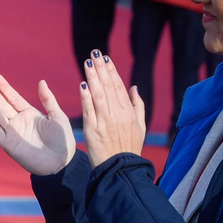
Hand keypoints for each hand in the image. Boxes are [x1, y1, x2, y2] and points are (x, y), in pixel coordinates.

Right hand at [0, 74, 76, 175]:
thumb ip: (48, 99)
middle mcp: (18, 122)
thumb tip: (41, 81)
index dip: (5, 88)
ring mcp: (11, 133)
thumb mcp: (57, 116)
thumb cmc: (62, 141)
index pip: (13, 98)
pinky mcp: (8, 144)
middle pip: (2, 104)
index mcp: (29, 114)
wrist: (61, 162)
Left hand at [79, 52, 146, 166]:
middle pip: (108, 87)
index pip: (118, 86)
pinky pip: (89, 110)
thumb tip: (134, 87)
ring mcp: (105, 121)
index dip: (111, 71)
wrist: (121, 168)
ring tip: (88, 63)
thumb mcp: (140, 126)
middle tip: (95, 53)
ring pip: (98, 95)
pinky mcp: (93, 130)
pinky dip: (86, 97)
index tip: (105, 58)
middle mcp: (118, 114)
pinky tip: (82, 84)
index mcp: (129, 112)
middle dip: (101, 69)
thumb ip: (137, 106)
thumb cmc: (130, 147)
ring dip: (92, 77)